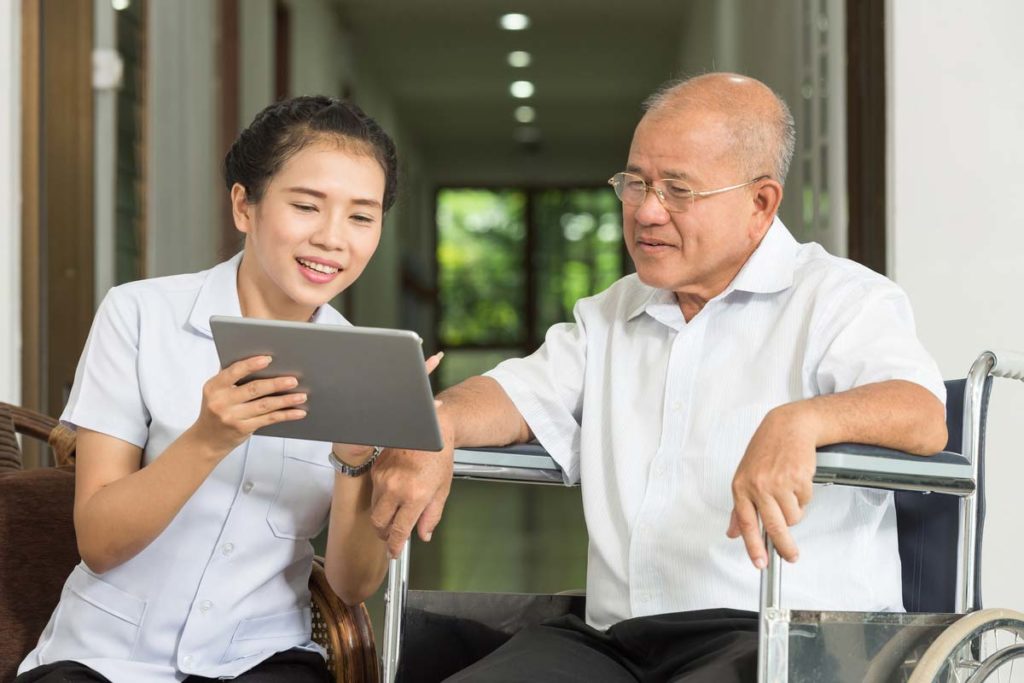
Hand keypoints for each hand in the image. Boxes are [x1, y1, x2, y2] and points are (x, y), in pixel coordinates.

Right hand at [189, 355, 306, 456]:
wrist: (206, 440)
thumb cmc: (216, 410)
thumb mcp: (216, 392)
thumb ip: (231, 378)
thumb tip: (261, 361)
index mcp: (214, 387)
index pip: (233, 372)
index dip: (251, 364)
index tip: (268, 359)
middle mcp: (221, 402)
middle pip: (253, 389)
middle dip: (276, 384)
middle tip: (293, 380)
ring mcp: (232, 417)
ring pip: (264, 405)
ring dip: (286, 400)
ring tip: (301, 395)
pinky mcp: (243, 428)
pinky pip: (268, 419)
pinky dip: (285, 415)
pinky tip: (298, 412)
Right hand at [369, 352, 449, 557]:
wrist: (428, 428)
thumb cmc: (439, 456)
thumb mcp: (442, 489)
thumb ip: (432, 515)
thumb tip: (423, 535)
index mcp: (415, 496)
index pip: (399, 530)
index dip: (395, 546)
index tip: (394, 553)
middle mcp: (395, 488)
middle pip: (379, 523)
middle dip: (384, 533)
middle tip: (392, 535)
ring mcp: (383, 477)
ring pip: (375, 508)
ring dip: (382, 516)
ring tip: (395, 513)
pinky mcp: (376, 468)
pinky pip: (374, 491)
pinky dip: (382, 497)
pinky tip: (394, 491)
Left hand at [726, 403, 817, 567]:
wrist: (787, 427)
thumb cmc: (765, 451)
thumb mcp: (745, 477)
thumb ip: (740, 509)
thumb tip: (733, 533)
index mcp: (741, 487)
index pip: (746, 523)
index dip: (753, 546)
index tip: (759, 563)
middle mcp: (758, 485)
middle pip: (774, 527)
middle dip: (784, 547)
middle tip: (791, 556)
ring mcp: (779, 481)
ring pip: (793, 517)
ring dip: (794, 511)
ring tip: (788, 491)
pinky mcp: (798, 478)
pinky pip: (805, 502)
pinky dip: (803, 497)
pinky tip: (796, 480)